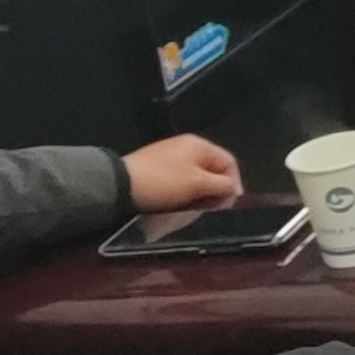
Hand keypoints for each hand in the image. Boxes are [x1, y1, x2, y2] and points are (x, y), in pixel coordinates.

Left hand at [123, 134, 242, 212]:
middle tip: (212, 208)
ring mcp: (171, 158)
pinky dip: (186, 193)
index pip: (228, 162)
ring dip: (200, 194)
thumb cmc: (163, 182)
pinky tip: (180, 203)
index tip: (228, 204)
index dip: (233, 184)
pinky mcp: (159, 169)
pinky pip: (182, 181)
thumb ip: (221, 185)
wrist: (121, 185)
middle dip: (216, 190)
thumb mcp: (197, 184)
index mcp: (199, 145)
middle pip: (214, 170)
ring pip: (198, 178)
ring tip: (194, 208)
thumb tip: (234, 189)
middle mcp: (187, 148)